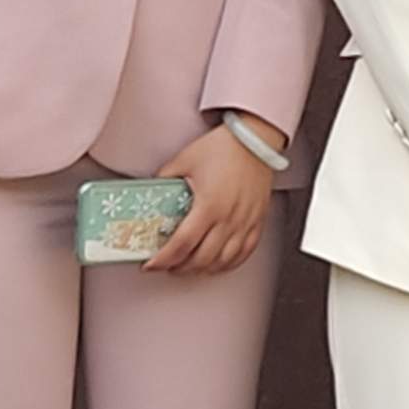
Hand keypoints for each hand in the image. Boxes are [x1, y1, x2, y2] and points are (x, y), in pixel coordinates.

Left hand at [146, 119, 278, 276]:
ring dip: (203, 270)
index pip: (181, 245)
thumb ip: (164, 178)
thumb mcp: (184, 160)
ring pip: (223, 261)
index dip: (163, 260)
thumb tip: (152, 192)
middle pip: (201, 259)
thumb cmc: (224, 147)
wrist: (255, 139)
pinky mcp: (257, 221)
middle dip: (180, 268)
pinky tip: (218, 264)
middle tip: (168, 266)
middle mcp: (228, 219)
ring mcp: (245, 222)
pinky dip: (229, 264)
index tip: (151, 265)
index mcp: (208, 206)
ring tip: (189, 267)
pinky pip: (244, 253)